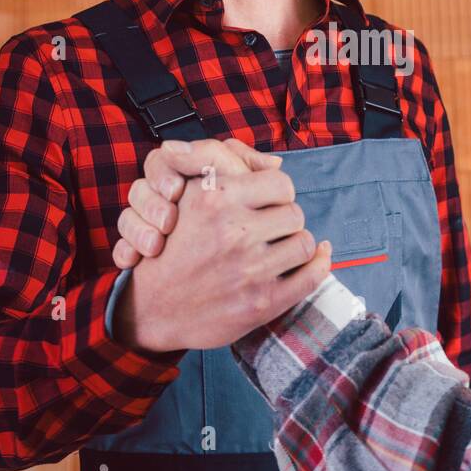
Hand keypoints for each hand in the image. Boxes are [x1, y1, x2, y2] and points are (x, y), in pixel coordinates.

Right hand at [113, 138, 331, 352]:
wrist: (151, 309)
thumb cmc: (171, 247)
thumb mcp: (186, 197)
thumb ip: (222, 167)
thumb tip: (276, 161)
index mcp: (214, 200)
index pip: (280, 182)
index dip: (278, 192)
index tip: (270, 202)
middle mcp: (233, 233)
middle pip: (294, 212)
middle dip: (285, 218)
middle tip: (273, 228)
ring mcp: (249, 270)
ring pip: (304, 242)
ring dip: (296, 243)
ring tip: (283, 246)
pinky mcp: (261, 303)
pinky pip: (311, 277)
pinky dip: (319, 265)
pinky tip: (315, 259)